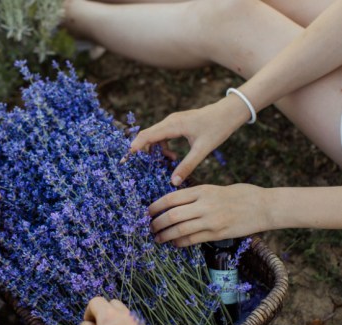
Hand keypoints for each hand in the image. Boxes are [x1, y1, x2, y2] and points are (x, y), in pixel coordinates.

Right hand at [130, 97, 249, 185]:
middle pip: (148, 136)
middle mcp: (170, 121)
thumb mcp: (202, 150)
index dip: (134, 148)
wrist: (230, 111)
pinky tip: (173, 156)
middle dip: (142, 151)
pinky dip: (163, 147)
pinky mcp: (177, 123)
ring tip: (168, 162)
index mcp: (173, 125)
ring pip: (155, 136)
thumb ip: (187, 166)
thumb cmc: (218, 128)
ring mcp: (172, 121)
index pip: (147, 136)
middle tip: (141, 167)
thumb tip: (173, 182)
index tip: (124, 159)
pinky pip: (163, 135)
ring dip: (156, 150)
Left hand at [149, 184, 268, 245]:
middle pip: (172, 215)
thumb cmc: (239, 194)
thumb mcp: (214, 189)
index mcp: (202, 191)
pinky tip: (174, 243)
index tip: (148, 212)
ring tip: (158, 238)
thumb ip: (195, 195)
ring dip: (165, 235)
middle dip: (157, 223)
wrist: (263, 206)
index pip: (171, 198)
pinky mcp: (217, 234)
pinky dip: (179, 242)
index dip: (156, 206)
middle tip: (150, 228)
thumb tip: (175, 204)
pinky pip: (193, 240)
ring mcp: (211, 221)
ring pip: (180, 230)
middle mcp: (204, 205)